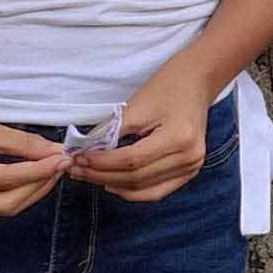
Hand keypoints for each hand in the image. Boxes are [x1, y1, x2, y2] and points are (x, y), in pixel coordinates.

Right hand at [0, 96, 70, 216]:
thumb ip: (27, 146)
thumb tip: (58, 154)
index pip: (9, 180)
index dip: (41, 171)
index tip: (64, 159)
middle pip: (7, 204)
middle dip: (38, 186)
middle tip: (61, 166)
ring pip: (1, 207)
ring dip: (30, 191)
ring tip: (51, 170)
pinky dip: (15, 192)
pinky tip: (32, 177)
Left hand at [70, 59, 217, 202]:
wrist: (197, 81)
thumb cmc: (167, 87)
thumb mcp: (136, 106)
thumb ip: (109, 132)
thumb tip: (82, 150)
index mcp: (179, 138)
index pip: (131, 160)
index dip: (101, 162)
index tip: (78, 158)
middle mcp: (189, 157)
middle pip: (136, 177)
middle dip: (101, 175)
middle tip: (76, 169)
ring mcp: (192, 167)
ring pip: (144, 188)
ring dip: (113, 184)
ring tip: (89, 176)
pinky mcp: (189, 171)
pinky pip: (157, 191)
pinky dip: (133, 191)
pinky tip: (113, 184)